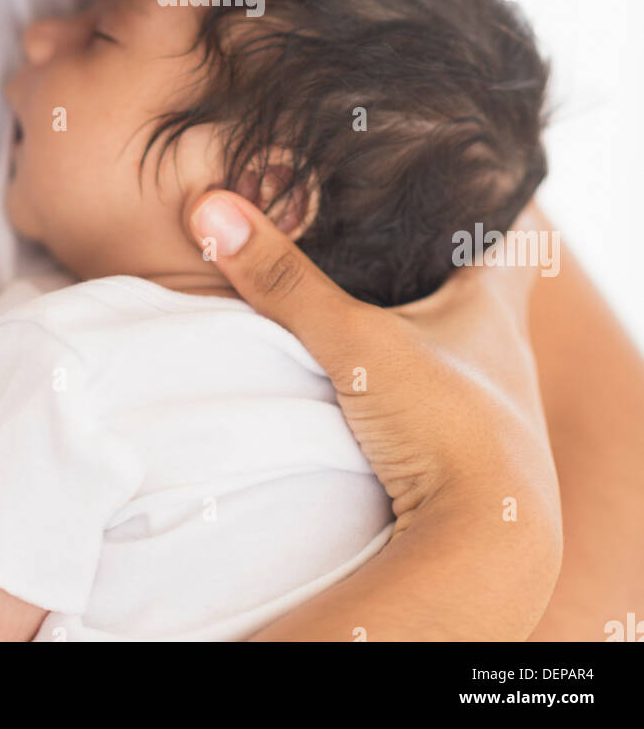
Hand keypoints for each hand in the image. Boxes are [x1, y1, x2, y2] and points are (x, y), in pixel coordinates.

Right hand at [188, 193, 561, 608]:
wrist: (484, 545)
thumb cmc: (445, 424)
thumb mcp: (354, 341)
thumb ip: (284, 280)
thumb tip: (213, 209)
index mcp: (494, 306)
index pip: (515, 232)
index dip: (492, 204)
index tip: (458, 183)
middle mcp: (505, 351)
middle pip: (484, 290)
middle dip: (444, 264)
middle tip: (395, 235)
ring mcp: (495, 407)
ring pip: (460, 348)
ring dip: (425, 329)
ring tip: (375, 299)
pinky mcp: (471, 456)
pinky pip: (440, 399)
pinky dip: (412, 382)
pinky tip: (376, 383)